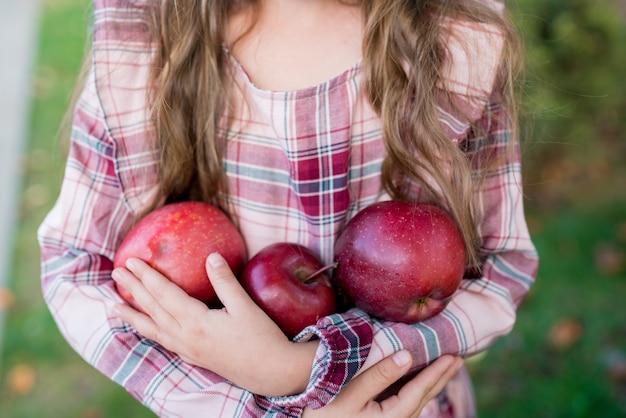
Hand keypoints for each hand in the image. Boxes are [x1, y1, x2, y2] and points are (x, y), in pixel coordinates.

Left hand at [111, 253, 318, 396]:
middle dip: (134, 289)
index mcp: (196, 322)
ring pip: (153, 329)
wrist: (270, 372)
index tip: (132, 261)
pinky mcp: (193, 357)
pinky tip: (146, 327)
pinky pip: (163, 341)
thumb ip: (225, 281)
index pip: (165, 294)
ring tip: (115, 305)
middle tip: (117, 272)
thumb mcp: (245, 306)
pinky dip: (149, 331)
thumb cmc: (261, 338)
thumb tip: (211, 256)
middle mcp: (186, 337)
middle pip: (153, 309)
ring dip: (134, 314)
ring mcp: (188, 349)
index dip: (148, 276)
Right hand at [302, 352, 462, 417]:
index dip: (437, 373)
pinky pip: (403, 403)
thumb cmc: (323, 412)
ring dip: (430, 383)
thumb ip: (379, 374)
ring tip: (442, 368)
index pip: (420, 391)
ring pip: (415, 402)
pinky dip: (414, 389)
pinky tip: (414, 382)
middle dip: (440, 378)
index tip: (453, 357)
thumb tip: (408, 356)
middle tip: (457, 359)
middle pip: (422, 398)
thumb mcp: (349, 392)